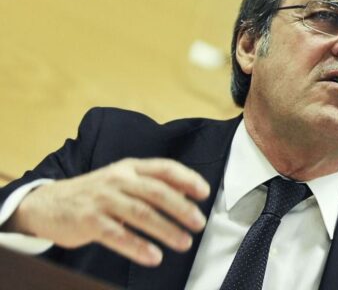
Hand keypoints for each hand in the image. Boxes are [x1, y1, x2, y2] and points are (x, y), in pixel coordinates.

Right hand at [4, 158, 209, 266]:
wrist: (47, 204)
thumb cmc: (95, 193)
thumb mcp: (123, 179)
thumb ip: (152, 182)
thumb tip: (189, 191)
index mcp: (130, 167)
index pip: (164, 168)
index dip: (187, 179)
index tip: (205, 192)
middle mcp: (118, 180)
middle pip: (156, 192)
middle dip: (181, 208)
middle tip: (199, 223)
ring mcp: (102, 199)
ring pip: (141, 213)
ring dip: (166, 229)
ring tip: (184, 243)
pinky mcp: (88, 221)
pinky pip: (117, 235)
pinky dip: (138, 246)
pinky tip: (153, 256)